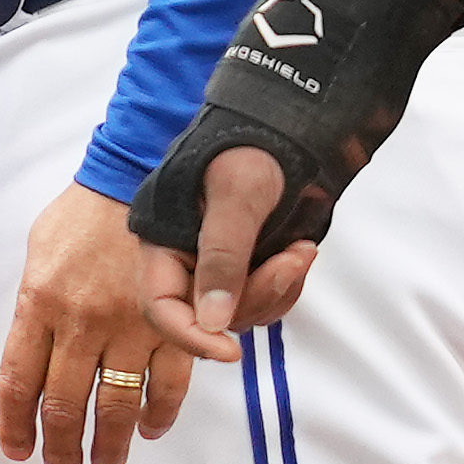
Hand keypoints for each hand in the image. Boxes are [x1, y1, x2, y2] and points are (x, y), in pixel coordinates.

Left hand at [0, 186, 222, 463]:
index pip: (18, 382)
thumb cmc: (86, 215)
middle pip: (64, 406)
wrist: (142, 176)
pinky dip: (158, 415)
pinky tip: (150, 429)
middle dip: (62, 450)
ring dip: (108, 446)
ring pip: (115, 406)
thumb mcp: (40, 252)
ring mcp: (129, 325)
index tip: (19, 451)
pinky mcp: (174, 323)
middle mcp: (80, 321)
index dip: (16, 426)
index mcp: (38, 302)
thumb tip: (32, 352)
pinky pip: (167, 385)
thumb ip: (34, 306)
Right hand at [119, 0, 463, 325]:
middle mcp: (185, 256)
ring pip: (240, 313)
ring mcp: (220, 262)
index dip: (192, 335)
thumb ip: (225, 258)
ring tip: (300, 251)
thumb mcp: (239, 193)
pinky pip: (265, 297)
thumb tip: (214, 324)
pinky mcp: (252, 261)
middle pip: (208, 317)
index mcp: (162, 238)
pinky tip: (302, 250)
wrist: (299, 111)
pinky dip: (286, 283)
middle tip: (292, 261)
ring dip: (275, 290)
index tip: (228, 351)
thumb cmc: (257, 139)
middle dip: (253, 299)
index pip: (162, 307)